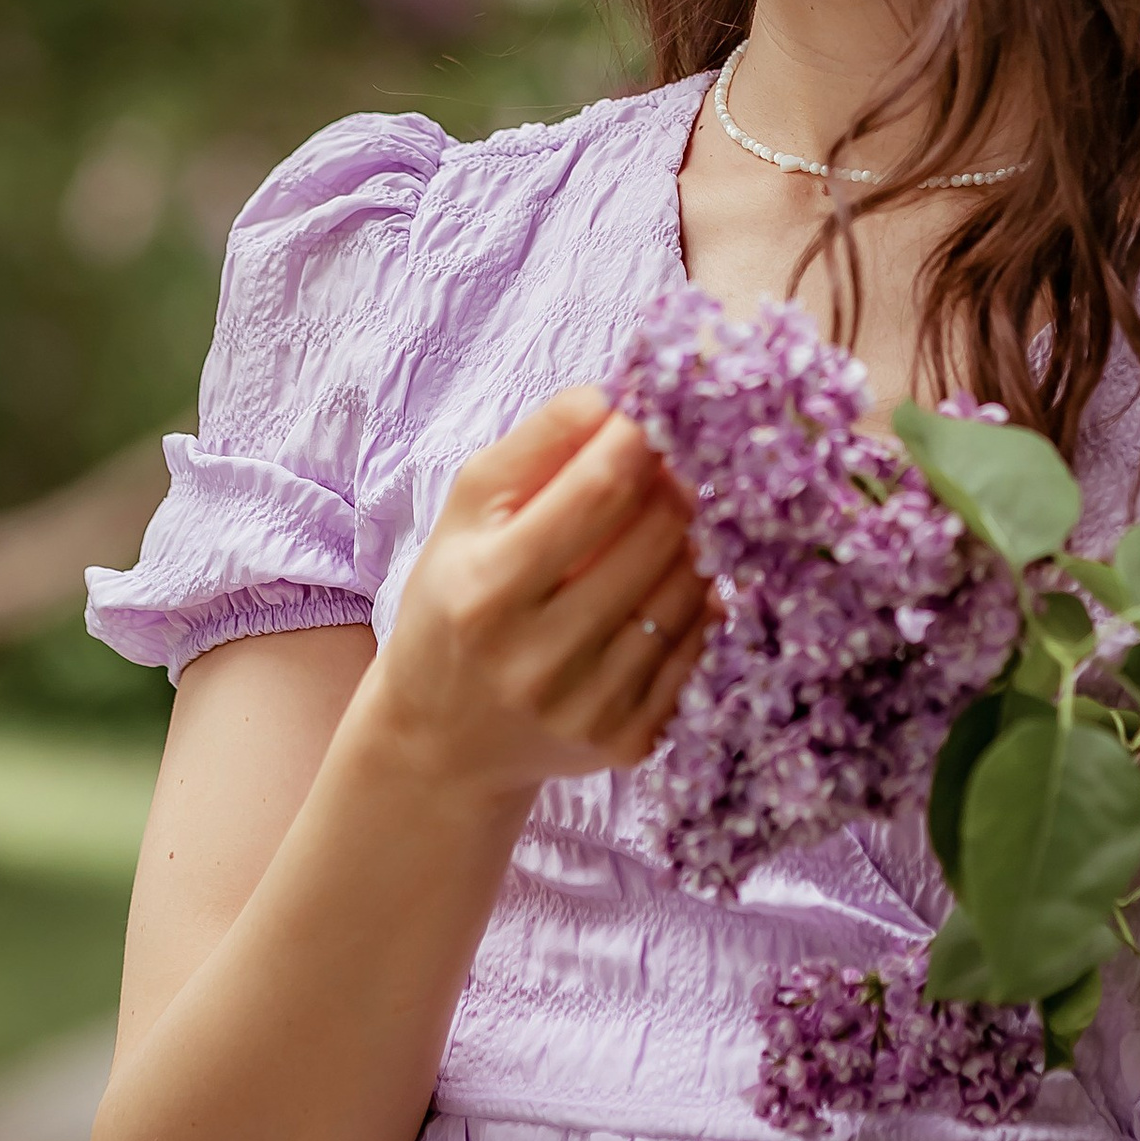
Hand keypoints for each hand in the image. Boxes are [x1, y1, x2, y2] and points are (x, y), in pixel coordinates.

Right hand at [376, 388, 711, 808]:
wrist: (442, 738)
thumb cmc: (455, 599)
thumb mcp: (467, 513)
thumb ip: (536, 444)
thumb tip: (611, 399)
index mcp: (488, 590)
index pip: (599, 490)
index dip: (638, 441)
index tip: (648, 422)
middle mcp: (538, 658)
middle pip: (657, 536)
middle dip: (672, 486)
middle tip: (665, 471)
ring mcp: (588, 707)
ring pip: (689, 590)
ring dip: (689, 543)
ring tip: (660, 530)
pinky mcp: (627, 741)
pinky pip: (697, 646)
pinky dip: (693, 605)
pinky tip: (662, 590)